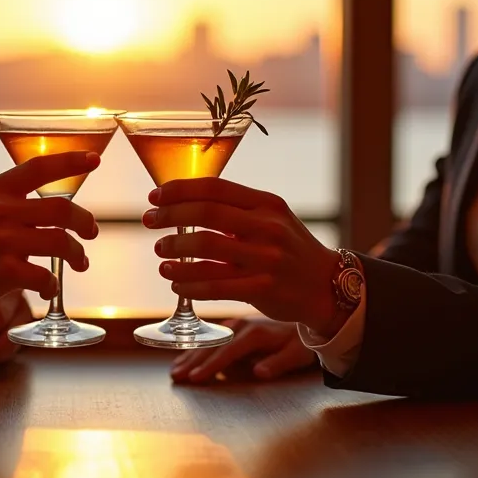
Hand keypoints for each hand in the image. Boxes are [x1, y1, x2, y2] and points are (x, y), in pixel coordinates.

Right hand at [0, 151, 100, 319]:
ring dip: (77, 256)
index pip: (40, 167)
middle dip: (86, 223)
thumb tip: (51, 201)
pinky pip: (45, 277)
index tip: (94, 160)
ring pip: (61, 244)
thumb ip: (9, 198)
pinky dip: (53, 284)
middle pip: (62, 210)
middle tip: (91, 233)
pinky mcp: (4, 272)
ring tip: (79, 264)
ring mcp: (2, 241)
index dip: (71, 162)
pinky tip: (48, 287)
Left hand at [143, 178, 341, 331]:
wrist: (327, 286)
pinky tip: (175, 281)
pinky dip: (189, 283)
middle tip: (149, 222)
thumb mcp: (272, 218)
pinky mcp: (262, 290)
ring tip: (161, 255)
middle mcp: (267, 228)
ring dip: (175, 251)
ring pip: (207, 250)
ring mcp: (266, 259)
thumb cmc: (289, 248)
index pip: (215, 188)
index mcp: (266, 204)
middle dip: (170, 216)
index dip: (179, 190)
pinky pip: (215, 286)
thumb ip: (236, 209)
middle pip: (206, 215)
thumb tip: (183, 201)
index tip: (155, 197)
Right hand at [170, 317, 316, 383]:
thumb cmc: (303, 342)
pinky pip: (212, 335)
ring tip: (175, 370)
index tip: (195, 378)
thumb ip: (279, 363)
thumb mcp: (298, 354)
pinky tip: (185, 355)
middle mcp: (243, 326)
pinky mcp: (235, 325)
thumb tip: (259, 372)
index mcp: (256, 333)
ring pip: (209, 339)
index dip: (212, 365)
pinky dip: (198, 345)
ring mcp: (237, 324)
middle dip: (193, 361)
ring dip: (191, 354)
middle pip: (213, 345)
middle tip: (176, 376)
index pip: (229, 351)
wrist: (310, 315)